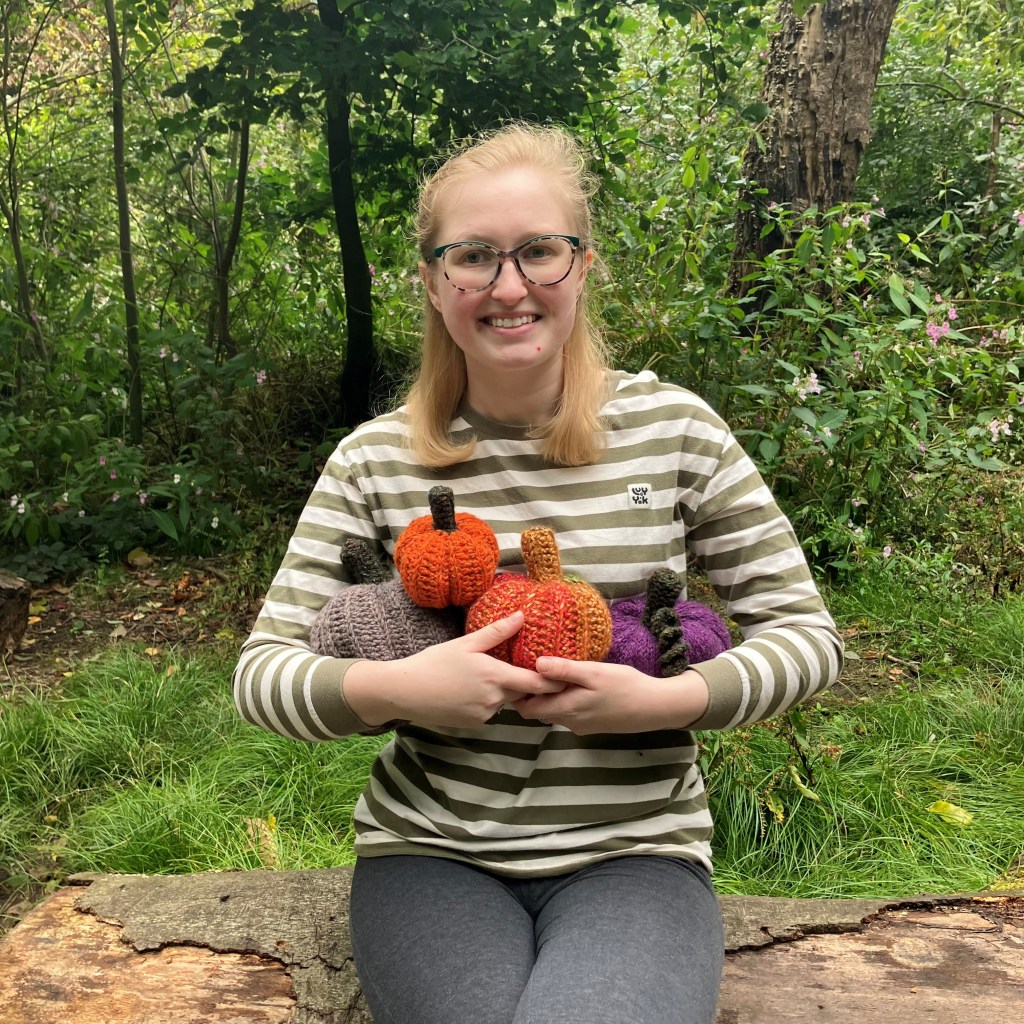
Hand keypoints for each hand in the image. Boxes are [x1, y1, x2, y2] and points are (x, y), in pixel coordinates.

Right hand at [343, 611, 565, 728]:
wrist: (404, 692)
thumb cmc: (434, 662)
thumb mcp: (466, 643)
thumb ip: (497, 632)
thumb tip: (522, 615)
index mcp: (495, 677)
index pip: (536, 683)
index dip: (553, 680)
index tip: (565, 674)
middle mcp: (494, 700)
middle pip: (522, 692)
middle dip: (526, 683)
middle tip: (529, 669)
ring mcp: (484, 715)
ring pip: (504, 701)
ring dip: (503, 691)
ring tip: (486, 675)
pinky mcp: (474, 724)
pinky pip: (490, 710)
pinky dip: (487, 700)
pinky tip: (470, 689)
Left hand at [512, 658, 709, 734]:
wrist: (656, 707)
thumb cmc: (625, 686)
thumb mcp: (594, 673)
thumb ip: (565, 670)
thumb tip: (535, 664)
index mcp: (566, 709)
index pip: (526, 708)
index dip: (517, 692)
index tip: (514, 670)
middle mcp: (569, 722)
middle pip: (538, 710)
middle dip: (529, 693)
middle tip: (526, 667)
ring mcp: (581, 725)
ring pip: (553, 711)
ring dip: (548, 695)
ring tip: (547, 672)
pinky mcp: (592, 723)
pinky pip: (568, 712)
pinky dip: (563, 699)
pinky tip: (571, 683)